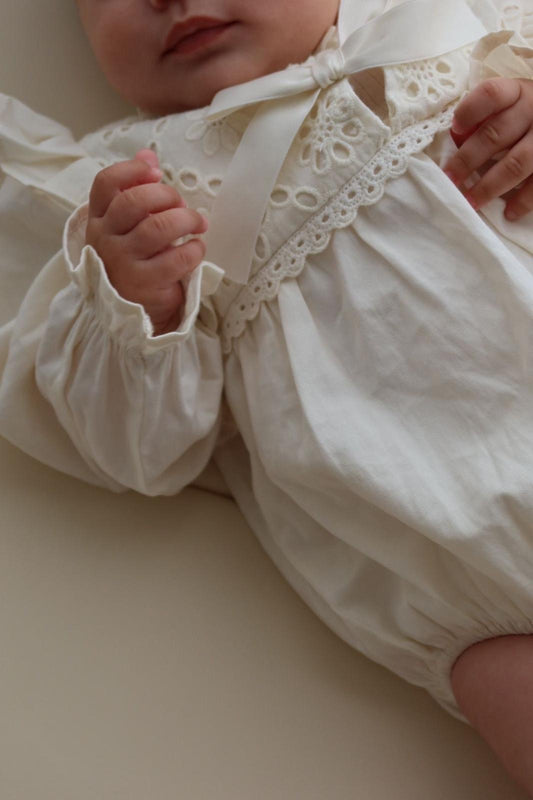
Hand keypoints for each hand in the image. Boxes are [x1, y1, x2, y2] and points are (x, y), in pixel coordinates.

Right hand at [85, 149, 207, 335]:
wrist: (130, 310)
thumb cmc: (132, 259)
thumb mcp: (126, 225)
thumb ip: (134, 189)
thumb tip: (148, 154)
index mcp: (98, 219)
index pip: (105, 183)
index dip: (132, 170)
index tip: (155, 173)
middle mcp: (105, 239)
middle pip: (135, 201)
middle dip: (167, 195)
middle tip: (183, 205)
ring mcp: (122, 262)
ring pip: (158, 228)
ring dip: (186, 220)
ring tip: (198, 224)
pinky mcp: (144, 284)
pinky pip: (176, 259)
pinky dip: (194, 249)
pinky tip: (197, 248)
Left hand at [443, 77, 532, 220]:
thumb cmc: (526, 114)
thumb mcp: (510, 104)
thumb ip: (485, 117)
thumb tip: (456, 138)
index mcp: (517, 92)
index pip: (491, 94)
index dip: (470, 111)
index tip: (454, 129)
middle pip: (495, 135)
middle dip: (468, 161)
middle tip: (449, 180)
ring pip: (516, 163)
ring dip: (489, 186)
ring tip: (471, 202)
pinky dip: (524, 200)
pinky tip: (509, 212)